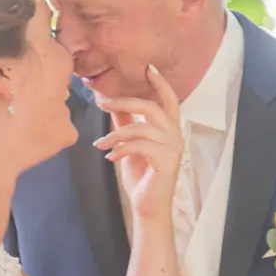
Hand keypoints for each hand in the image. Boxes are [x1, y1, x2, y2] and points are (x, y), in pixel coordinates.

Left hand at [92, 64, 183, 219]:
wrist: (148, 207)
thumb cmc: (141, 177)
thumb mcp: (130, 146)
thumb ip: (125, 124)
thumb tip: (111, 103)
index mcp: (170, 129)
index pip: (169, 100)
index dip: (160, 83)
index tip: (148, 67)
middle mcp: (175, 135)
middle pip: (151, 108)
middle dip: (124, 102)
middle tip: (103, 103)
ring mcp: (173, 147)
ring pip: (141, 128)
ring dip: (116, 134)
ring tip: (100, 144)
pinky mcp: (167, 160)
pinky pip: (139, 146)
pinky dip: (121, 149)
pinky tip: (110, 157)